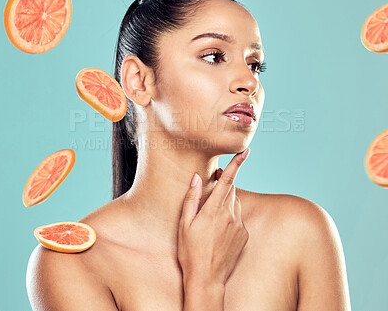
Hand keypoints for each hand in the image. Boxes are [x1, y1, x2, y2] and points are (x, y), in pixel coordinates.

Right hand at [177, 149, 249, 287]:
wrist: (206, 278)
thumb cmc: (190, 251)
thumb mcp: (184, 224)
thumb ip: (192, 198)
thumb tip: (197, 178)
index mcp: (214, 210)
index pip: (228, 180)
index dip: (237, 164)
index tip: (246, 151)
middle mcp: (230, 215)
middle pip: (231, 190)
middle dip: (225, 183)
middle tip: (213, 185)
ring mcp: (239, 225)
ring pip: (235, 203)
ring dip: (226, 201)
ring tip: (212, 216)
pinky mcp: (244, 235)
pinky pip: (239, 218)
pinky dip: (231, 216)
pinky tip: (219, 230)